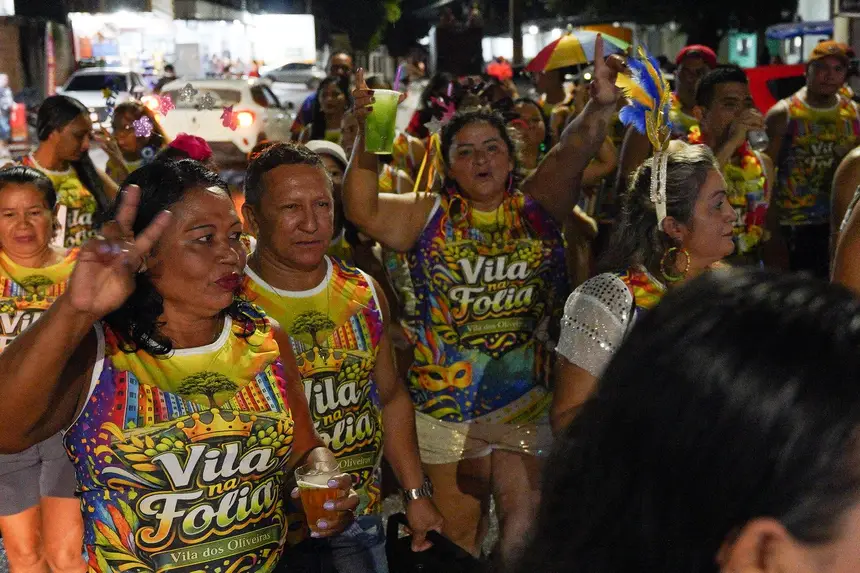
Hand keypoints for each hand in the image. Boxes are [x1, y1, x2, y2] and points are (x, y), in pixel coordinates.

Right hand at [66, 185, 170, 320]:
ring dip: (116, 235)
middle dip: (130, 204)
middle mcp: (119, 246)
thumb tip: (123, 255)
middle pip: (125, 221)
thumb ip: (127, 271)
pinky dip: (102, 247)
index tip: (167, 213)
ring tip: (114, 251)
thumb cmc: (110, 295)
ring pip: (111, 229)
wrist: (89, 305)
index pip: (147, 237)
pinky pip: (97, 242)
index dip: (156, 226)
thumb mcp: (126, 286)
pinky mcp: (88, 250)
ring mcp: (103, 246)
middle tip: (134, 189)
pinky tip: (104, 254)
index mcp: (133, 255)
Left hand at [290, 473, 359, 537]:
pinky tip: (315, 533)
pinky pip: (338, 530)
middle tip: (326, 506)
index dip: (340, 481)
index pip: (347, 479)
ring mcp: (348, 512)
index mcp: (344, 485)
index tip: (329, 483)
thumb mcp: (314, 485)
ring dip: (333, 522)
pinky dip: (326, 533)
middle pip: (353, 500)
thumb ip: (305, 487)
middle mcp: (349, 498)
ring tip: (319, 523)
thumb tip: (295, 493)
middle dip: (341, 504)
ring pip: (347, 518)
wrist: (327, 500)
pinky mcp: (343, 524)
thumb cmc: (322, 489)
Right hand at [352, 68, 407, 124]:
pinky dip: (364, 110)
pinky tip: (371, 110)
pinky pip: (359, 112)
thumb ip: (396, 100)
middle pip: (355, 92)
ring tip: (373, 101)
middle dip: (363, 91)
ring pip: (357, 102)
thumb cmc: (378, 114)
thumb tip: (405, 94)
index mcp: (364, 94)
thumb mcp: (388, 105)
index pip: (360, 84)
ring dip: (365, 100)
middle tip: (373, 93)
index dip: (359, 76)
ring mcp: (356, 108)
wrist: (372, 128)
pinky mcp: (357, 117)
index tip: (360, 69)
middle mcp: (358, 100)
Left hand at [405, 498, 443, 550]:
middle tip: (410, 535)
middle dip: (417, 536)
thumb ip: (418, 540)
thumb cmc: (419, 512)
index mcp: (439, 524)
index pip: (434, 539)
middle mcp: (436, 520)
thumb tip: (416, 549)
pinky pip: (418, 521)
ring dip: (413, 530)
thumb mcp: (418, 528)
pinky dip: (412, 524)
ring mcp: (428, 515)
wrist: (414, 494)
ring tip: (406, 528)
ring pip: (421, 528)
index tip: (416, 547)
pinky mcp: (422, 511)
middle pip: (427, 534)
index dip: (425, 545)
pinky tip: (406, 523)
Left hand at [589, 35, 624, 106]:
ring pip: (623, 64)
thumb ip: (596, 90)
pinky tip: (630, 81)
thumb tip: (593, 83)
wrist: (607, 102)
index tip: (599, 35)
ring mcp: (615, 71)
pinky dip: (631, 74)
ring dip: (627, 71)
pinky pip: (629, 70)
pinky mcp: (622, 75)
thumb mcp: (597, 95)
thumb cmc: (600, 98)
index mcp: (599, 71)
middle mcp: (607, 69)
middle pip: (614, 58)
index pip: (599, 56)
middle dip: (620, 62)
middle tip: (625, 73)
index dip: (599, 46)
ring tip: (626, 81)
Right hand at [727, 108, 765, 146]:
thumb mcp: (740, 130)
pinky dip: (759, 128)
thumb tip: (754, 126)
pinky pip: (753, 127)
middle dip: (758, 116)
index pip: (746, 111)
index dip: (754, 111)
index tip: (760, 114)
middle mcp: (738, 119)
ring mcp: (740, 123)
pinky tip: (763, 129)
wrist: (731, 144)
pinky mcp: (743, 128)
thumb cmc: (736, 139)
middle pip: (751, 115)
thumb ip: (745, 126)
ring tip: (764, 125)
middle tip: (764, 120)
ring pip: (753, 120)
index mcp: (737, 119)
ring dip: (760, 122)